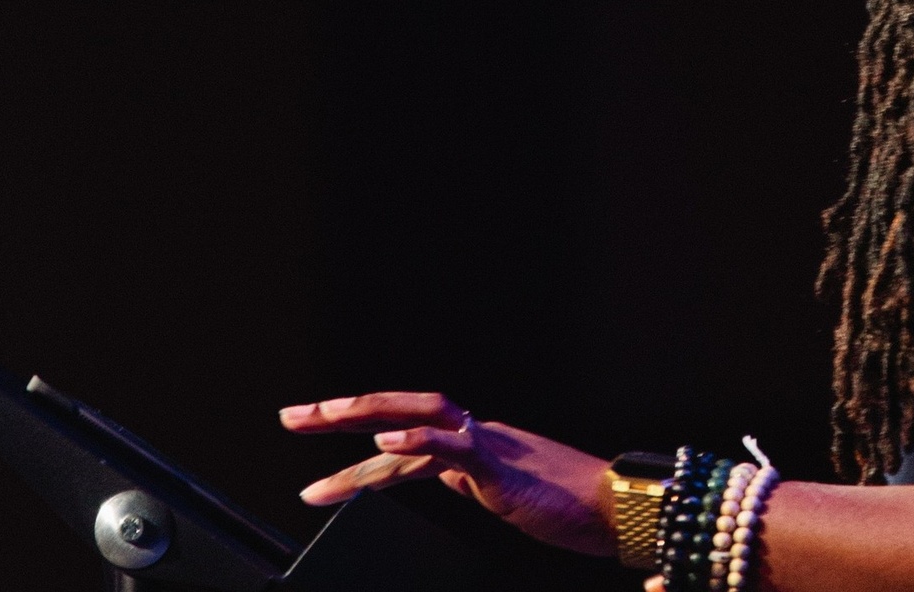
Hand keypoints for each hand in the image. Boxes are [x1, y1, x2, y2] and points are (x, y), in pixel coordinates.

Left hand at [279, 391, 616, 557]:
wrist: (621, 508)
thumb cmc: (571, 504)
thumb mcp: (504, 488)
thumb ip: (468, 476)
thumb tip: (436, 474)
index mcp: (475, 438)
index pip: (407, 418)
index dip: (360, 418)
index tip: (315, 422)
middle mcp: (478, 432)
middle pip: (402, 407)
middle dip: (342, 413)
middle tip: (292, 418)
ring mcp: (490, 447)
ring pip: (417, 428)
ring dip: (360, 439)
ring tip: (315, 460)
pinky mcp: (504, 470)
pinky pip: (455, 449)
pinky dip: (417, 445)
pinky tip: (385, 447)